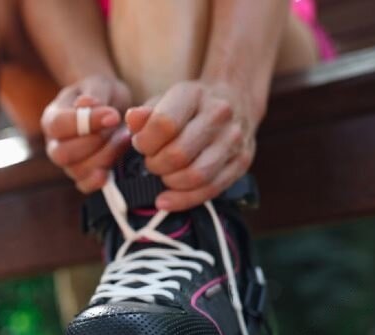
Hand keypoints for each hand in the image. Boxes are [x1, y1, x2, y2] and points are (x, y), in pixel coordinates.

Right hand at [41, 74, 132, 193]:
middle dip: (94, 143)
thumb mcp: (99, 84)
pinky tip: (109, 171)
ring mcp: (67, 162)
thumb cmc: (101, 94)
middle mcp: (54, 144)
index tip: (113, 115)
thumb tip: (86, 104)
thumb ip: (94, 93)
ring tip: (123, 139)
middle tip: (116, 128)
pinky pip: (84, 185)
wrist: (110, 108)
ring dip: (104, 157)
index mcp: (52, 118)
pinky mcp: (82, 175)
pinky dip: (97, 181)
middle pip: (62, 154)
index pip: (58, 125)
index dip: (85, 123)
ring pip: (77, 170)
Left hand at [125, 80, 259, 210]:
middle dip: (156, 165)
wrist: (234, 100)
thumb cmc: (188, 106)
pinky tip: (167, 200)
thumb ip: (144, 114)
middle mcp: (219, 115)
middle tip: (152, 162)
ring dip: (170, 182)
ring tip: (164, 175)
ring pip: (196, 176)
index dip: (145, 142)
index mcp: (194, 94)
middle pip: (178, 154)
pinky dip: (184, 200)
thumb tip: (132, 119)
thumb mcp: (163, 101)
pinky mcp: (241, 161)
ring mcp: (233, 139)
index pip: (164, 124)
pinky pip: (211, 189)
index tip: (141, 145)